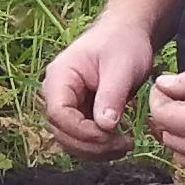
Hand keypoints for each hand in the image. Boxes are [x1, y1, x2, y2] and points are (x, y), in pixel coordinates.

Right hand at [40, 13, 158, 156]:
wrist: (127, 35)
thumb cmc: (123, 44)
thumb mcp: (121, 67)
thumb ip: (111, 96)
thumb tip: (105, 126)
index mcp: (59, 77)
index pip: (58, 113)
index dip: (81, 131)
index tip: (110, 135)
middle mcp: (56, 93)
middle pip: (60, 131)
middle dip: (90, 144)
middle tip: (124, 145)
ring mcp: (66, 105)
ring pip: (69, 140)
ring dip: (95, 150)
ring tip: (125, 145)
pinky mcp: (78, 113)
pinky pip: (81, 137)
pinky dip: (98, 146)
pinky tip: (119, 143)